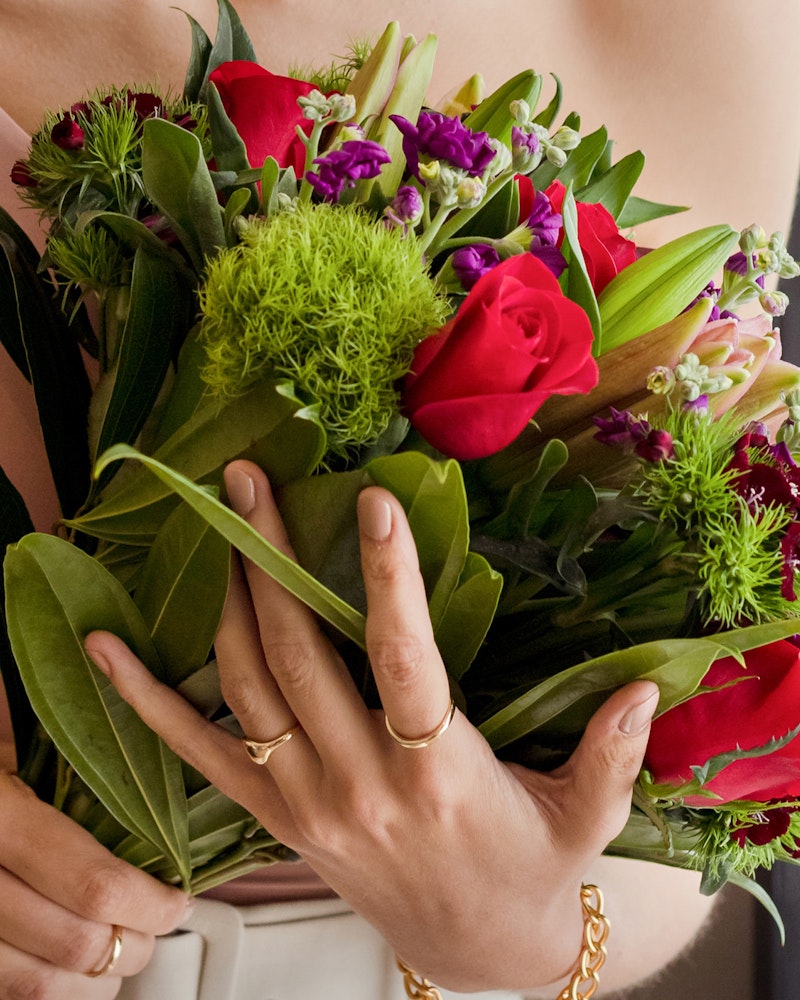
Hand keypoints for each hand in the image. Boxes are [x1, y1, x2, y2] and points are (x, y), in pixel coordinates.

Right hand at [0, 773, 189, 998]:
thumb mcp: (11, 732)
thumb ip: (69, 765)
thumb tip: (155, 806)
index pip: (93, 886)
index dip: (150, 904)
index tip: (177, 901)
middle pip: (74, 945)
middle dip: (133, 945)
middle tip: (156, 924)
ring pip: (37, 989)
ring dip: (94, 984)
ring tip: (118, 953)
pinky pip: (2, 992)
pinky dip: (47, 992)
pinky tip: (69, 972)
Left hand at [85, 459, 658, 992]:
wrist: (470, 947)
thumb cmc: (529, 869)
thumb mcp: (586, 818)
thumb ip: (611, 752)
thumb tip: (646, 684)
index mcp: (440, 772)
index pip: (406, 660)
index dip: (389, 580)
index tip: (373, 503)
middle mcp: (359, 782)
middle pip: (301, 655)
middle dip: (273, 558)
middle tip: (251, 480)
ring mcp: (304, 800)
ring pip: (247, 686)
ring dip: (226, 599)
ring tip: (218, 519)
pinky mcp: (273, 815)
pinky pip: (197, 752)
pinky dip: (144, 699)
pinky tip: (106, 647)